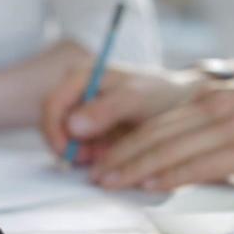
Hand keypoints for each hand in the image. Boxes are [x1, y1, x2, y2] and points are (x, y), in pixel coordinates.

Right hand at [41, 66, 200, 163]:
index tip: (67, 153)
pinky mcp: (88, 128)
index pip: (51, 106)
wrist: (182, 105)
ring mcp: (81, 110)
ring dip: (80, 152)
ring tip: (106, 153)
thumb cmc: (162, 95)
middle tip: (90, 157)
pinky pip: (76, 147)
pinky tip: (107, 153)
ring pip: (63, 139)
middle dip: (68, 145)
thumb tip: (73, 126)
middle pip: (54, 125)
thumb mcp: (137, 99)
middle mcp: (76, 91)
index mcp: (81, 76)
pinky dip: (89, 155)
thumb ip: (105, 109)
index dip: (54, 132)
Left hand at [91, 73, 233, 189]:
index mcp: (210, 99)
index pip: (157, 123)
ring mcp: (230, 127)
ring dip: (133, 168)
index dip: (125, 142)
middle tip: (96, 175)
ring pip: (169, 149)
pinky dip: (172, 174)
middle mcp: (214, 108)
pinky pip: (201, 163)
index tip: (104, 158)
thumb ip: (212, 124)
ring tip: (110, 181)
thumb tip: (185, 146)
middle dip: (120, 157)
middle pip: (154, 135)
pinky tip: (151, 184)